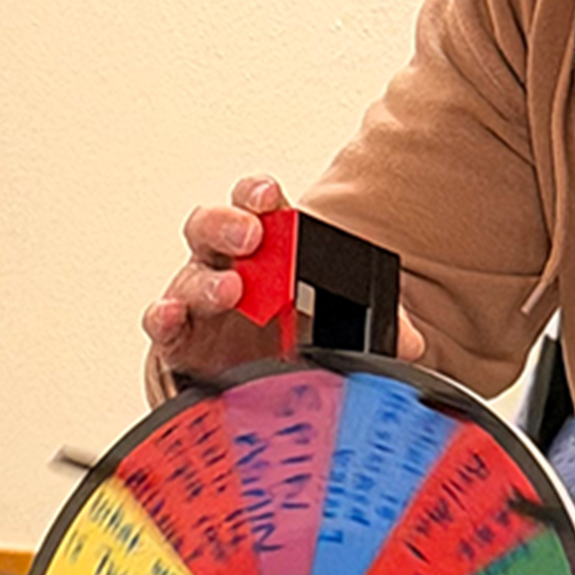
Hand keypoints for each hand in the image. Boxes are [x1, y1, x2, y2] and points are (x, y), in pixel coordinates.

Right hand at [142, 175, 425, 382]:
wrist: (264, 381)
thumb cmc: (296, 333)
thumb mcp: (345, 324)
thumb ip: (381, 327)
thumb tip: (412, 343)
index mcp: (266, 245)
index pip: (256, 204)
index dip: (256, 194)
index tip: (267, 198)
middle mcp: (225, 264)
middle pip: (212, 228)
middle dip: (228, 226)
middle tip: (249, 237)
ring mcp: (198, 300)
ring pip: (188, 276)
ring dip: (206, 282)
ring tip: (229, 292)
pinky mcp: (181, 340)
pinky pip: (163, 323)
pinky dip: (163, 318)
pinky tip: (172, 317)